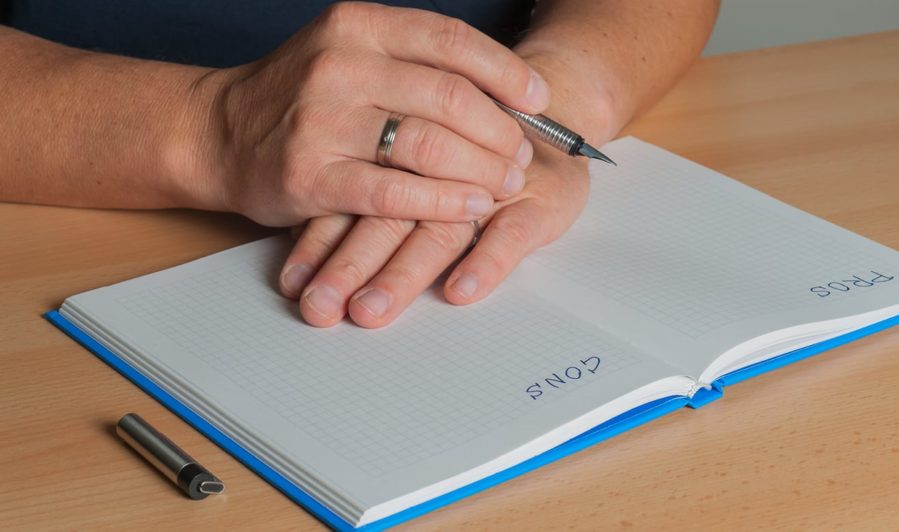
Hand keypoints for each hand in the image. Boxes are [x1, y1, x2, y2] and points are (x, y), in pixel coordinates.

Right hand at [195, 2, 547, 225]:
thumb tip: (501, 91)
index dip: (505, 72)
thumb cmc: (298, 98)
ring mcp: (323, 120)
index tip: (538, 99)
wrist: (218, 133)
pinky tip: (471, 209)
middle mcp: (341, 65)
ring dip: (481, 169)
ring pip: (429, 144)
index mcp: (358, 26)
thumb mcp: (349, 54)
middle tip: (521, 155)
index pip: (451, 41)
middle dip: (500, 131)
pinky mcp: (312, 175)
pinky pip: (396, 191)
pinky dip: (444, 202)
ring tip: (504, 183)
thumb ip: (412, 65)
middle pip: (450, 97)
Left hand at [279, 143, 589, 326]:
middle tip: (321, 307)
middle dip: (350, 264)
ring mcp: (492, 185)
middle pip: (389, 215)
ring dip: (403, 272)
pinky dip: (486, 262)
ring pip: (442, 227)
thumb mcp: (421, 159)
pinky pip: (512, 234)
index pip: (355, 199)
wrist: (556, 103)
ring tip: (371, 310)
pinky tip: (460, 290)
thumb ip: (366, 192)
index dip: (321, 242)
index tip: (293, 285)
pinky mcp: (540, 201)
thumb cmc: (480, 142)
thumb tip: (301, 250)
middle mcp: (443, 166)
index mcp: (406, 151)